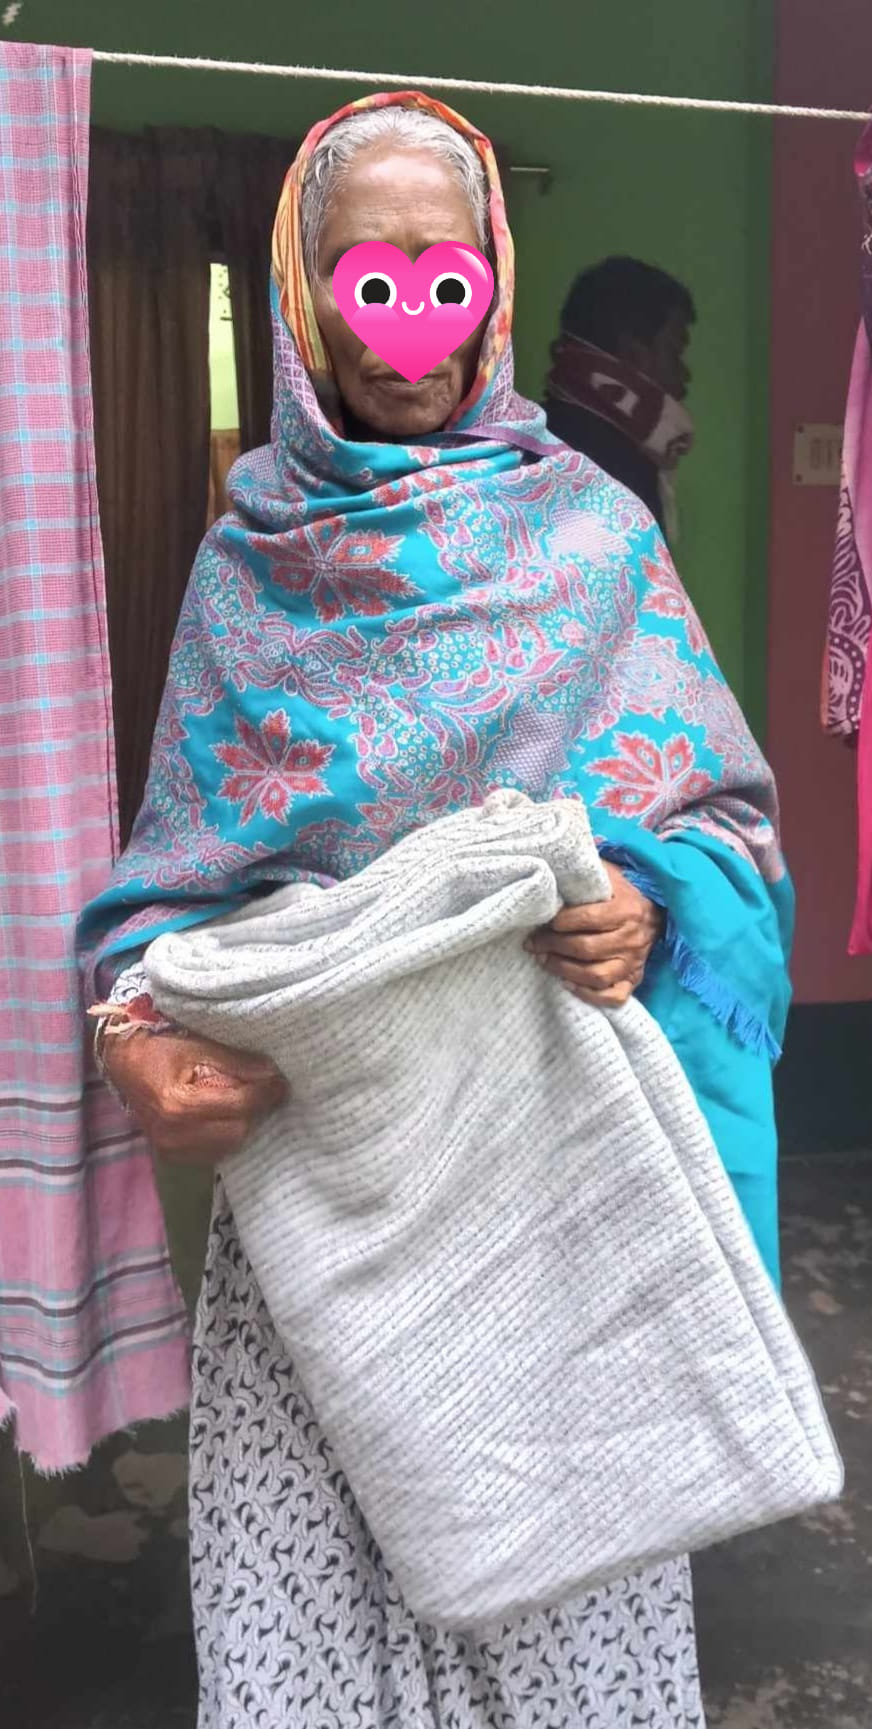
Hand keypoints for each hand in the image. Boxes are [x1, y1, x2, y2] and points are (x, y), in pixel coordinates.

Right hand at [103, 1029, 287, 1165]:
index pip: (238, 1105)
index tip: (282, 1083)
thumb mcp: (196, 1046)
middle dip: (257, 1110)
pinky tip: (228, 1116)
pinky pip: (213, 1152)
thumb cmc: (158, 1049)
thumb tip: (271, 1073)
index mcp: (178, 1105)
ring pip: (228, 1144)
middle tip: (268, 1091)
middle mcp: (174, 1134)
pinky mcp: (172, 1156)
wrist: (122, 1064)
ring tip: (248, 1101)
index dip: (265, 1093)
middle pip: (237, 1130)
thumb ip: (235, 1062)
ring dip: (243, 1123)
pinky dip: (226, 1135)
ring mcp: (171, 1149)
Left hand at [525, 862, 664, 1008]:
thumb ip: (584, 870)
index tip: (546, 921)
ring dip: (565, 970)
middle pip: (587, 949)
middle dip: (554, 946)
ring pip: (597, 975)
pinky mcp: (634, 979)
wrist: (655, 911)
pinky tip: (568, 984)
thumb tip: (554, 863)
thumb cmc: (621, 891)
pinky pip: (614, 996)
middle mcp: (632, 938)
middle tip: (534, 943)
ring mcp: (634, 962)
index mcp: (626, 909)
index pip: (589, 918)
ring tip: (544, 961)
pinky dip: (589, 995)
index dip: (562, 922)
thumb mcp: (607, 875)